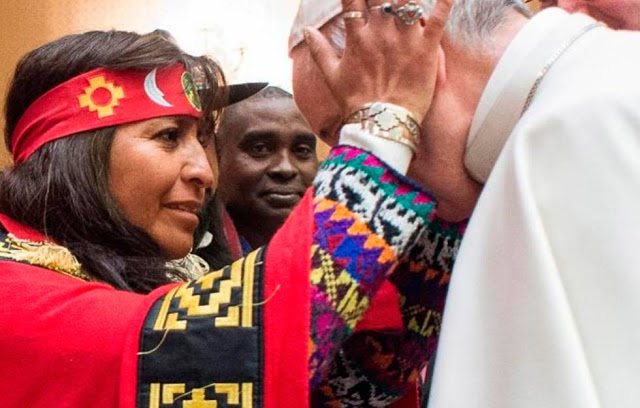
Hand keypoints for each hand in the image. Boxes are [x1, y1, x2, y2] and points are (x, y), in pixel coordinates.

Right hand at [303, 0, 451, 122]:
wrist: (382, 126)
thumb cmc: (356, 104)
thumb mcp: (332, 78)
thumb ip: (319, 51)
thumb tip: (307, 30)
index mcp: (358, 39)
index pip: (352, 1)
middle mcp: (380, 34)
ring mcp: (405, 40)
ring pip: (408, 0)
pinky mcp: (427, 50)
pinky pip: (438, 19)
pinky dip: (444, 3)